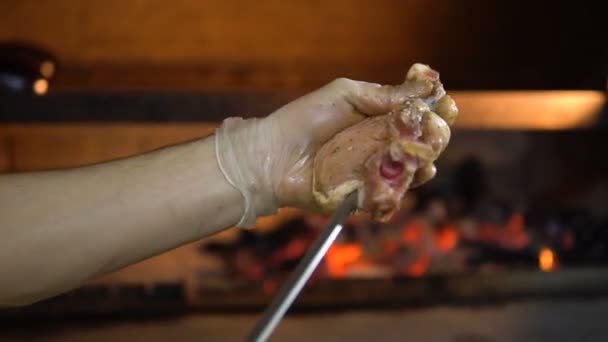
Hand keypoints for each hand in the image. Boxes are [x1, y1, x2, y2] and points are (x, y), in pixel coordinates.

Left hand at [215, 64, 456, 227]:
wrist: (274, 156)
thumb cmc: (304, 120)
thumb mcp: (345, 95)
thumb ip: (384, 94)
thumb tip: (426, 85)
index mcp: (379, 118)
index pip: (419, 114)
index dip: (436, 110)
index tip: (444, 104)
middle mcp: (382, 145)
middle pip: (424, 142)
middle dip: (435, 134)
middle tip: (433, 128)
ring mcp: (376, 172)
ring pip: (415, 170)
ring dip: (425, 160)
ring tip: (421, 153)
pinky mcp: (366, 196)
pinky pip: (394, 193)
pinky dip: (404, 184)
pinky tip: (408, 173)